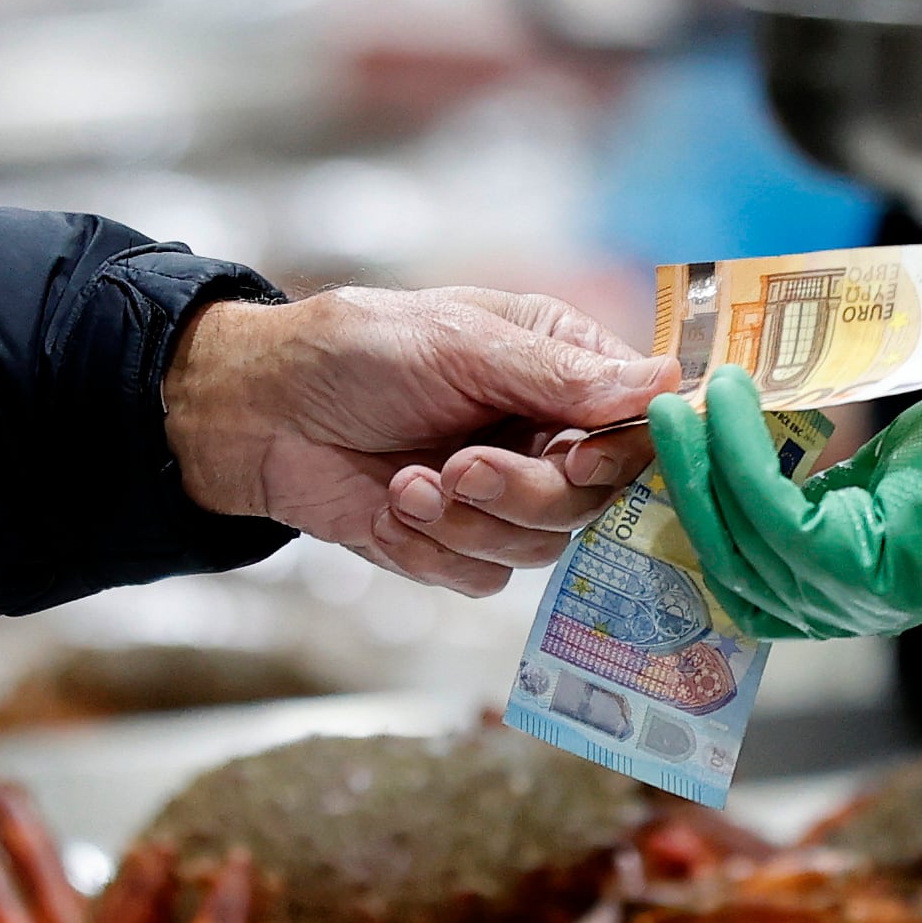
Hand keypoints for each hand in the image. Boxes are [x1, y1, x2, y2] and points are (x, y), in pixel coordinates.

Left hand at [166, 288, 676, 595]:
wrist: (255, 412)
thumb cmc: (353, 351)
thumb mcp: (462, 343)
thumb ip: (563, 374)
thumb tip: (667, 381)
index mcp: (559, 366)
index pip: (636, 425)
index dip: (621, 456)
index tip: (579, 458)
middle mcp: (542, 433)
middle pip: (591, 501)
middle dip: (523, 493)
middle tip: (459, 467)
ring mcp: (500, 492)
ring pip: (539, 548)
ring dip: (467, 522)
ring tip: (408, 484)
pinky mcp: (454, 542)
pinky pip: (480, 578)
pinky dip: (430, 549)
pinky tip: (388, 508)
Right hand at [648, 367, 921, 637]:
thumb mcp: (877, 476)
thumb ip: (815, 482)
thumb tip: (744, 443)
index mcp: (841, 592)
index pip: (737, 573)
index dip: (692, 518)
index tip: (666, 456)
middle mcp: (839, 609)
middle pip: (723, 560)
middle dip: (679, 484)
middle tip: (654, 413)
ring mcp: (849, 596)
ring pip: (738, 535)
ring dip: (699, 460)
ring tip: (679, 399)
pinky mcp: (861, 565)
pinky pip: (772, 510)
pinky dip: (739, 453)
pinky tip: (730, 401)